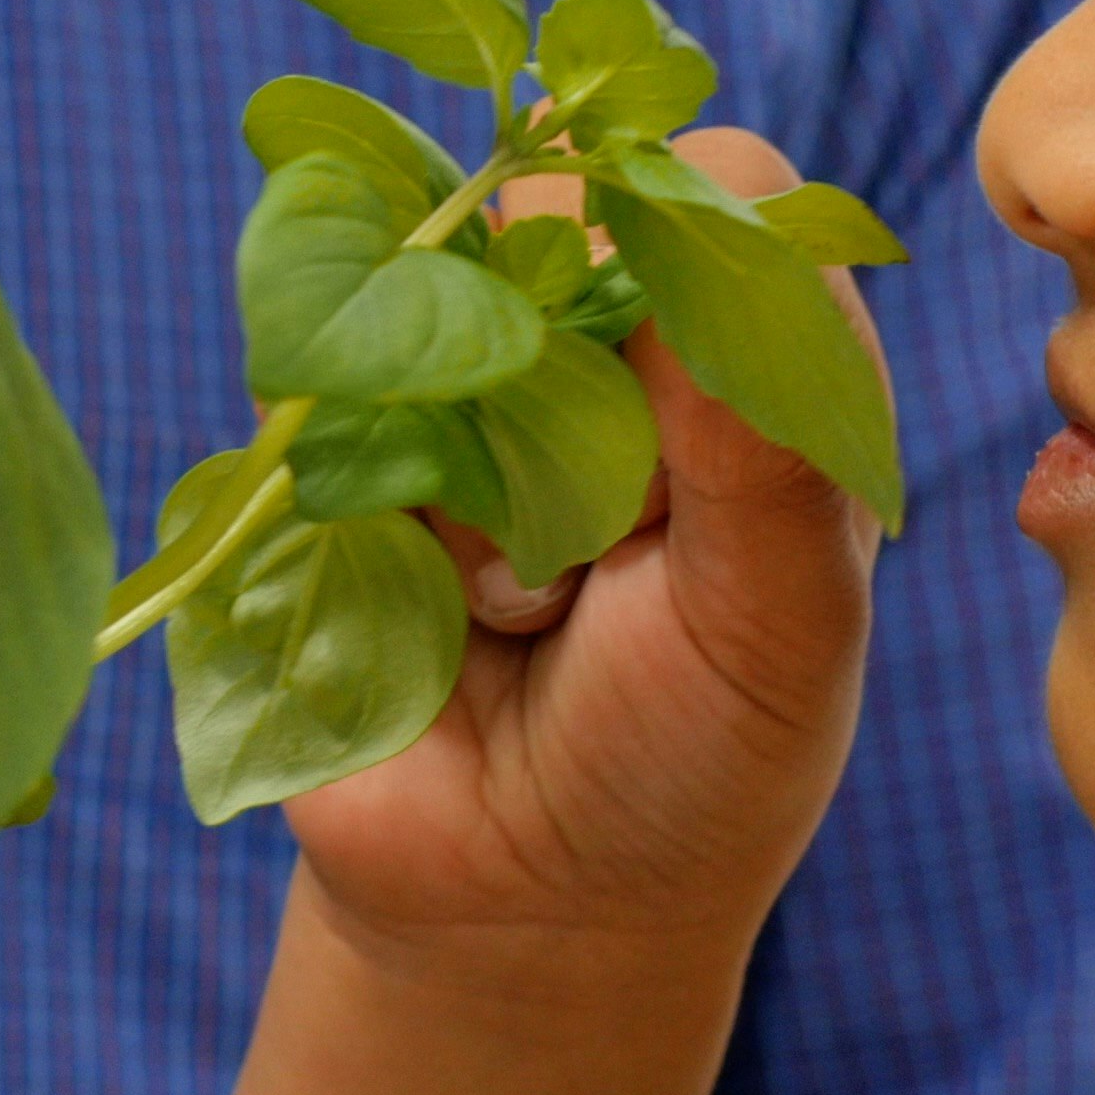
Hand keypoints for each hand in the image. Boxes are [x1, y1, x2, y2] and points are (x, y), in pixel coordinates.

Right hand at [97, 130, 886, 1094]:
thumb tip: (707, 242)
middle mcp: (616, 337)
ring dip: (465, 471)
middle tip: (595, 551)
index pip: (720, 186)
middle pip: (550, 211)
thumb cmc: (690, 763)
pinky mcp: (341, 443)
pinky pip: (316, 398)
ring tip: (520, 607)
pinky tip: (429, 609)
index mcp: (759, 354)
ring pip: (420, 301)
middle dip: (559, 379)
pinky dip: (365, 502)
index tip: (664, 404)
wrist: (514, 907)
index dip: (676, 251)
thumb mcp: (777, 626)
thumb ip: (770, 450)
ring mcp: (466, 380)